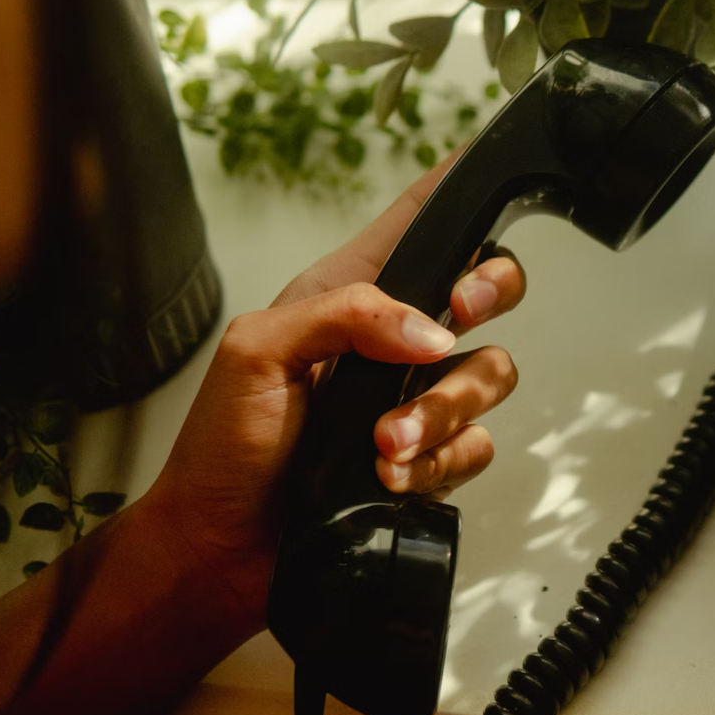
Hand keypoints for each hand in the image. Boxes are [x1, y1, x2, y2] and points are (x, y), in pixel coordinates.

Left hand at [141, 153, 526, 628]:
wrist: (225, 548)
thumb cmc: (223, 447)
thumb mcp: (257, 353)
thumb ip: (345, 315)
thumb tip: (433, 328)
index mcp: (351, 293)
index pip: (420, 219)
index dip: (459, 187)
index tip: (489, 165)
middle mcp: (396, 338)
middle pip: (491, 285)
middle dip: (490, 293)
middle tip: (458, 318)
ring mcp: (419, 398)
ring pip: (492, 374)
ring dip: (442, 411)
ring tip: (385, 445)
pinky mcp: (433, 456)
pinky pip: (478, 446)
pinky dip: (440, 462)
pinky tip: (392, 476)